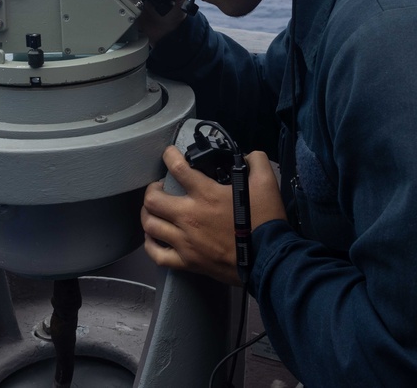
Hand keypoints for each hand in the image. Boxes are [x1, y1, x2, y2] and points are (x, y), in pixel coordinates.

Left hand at [141, 147, 286, 285]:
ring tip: (155, 210)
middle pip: (152, 200)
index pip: (177, 168)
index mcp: (206, 195)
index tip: (169, 153)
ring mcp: (185, 241)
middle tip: (160, 187)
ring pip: (149, 225)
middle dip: (152, 189)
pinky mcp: (187, 262)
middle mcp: (189, 216)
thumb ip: (256, 161)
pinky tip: (153, 237)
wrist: (268, 260)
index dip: (169, 155)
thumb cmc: (265, 221)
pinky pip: (157, 255)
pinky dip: (150, 244)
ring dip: (148, 213)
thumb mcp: (267, 183)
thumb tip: (247, 156)